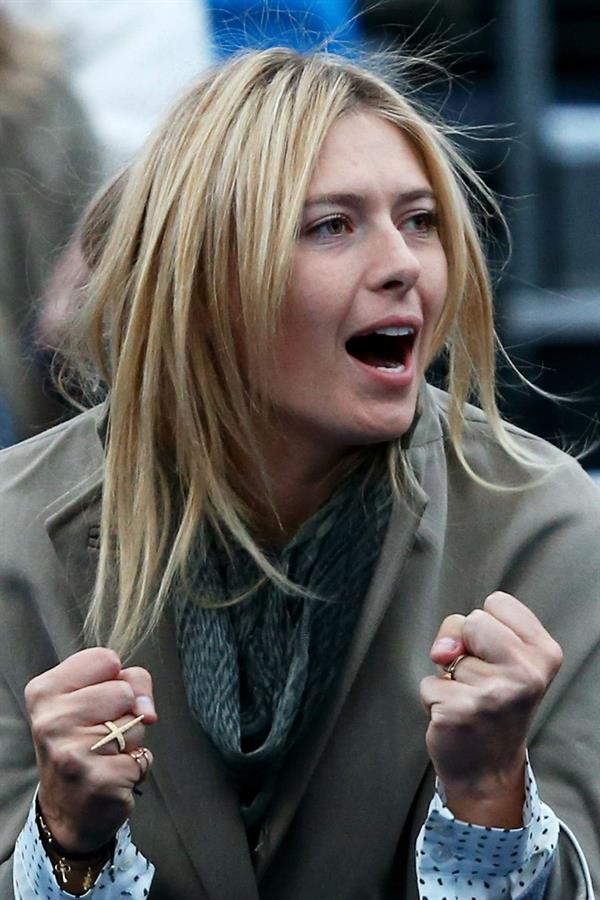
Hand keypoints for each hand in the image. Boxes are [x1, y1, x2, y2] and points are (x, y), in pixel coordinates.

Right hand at [25, 648, 156, 853]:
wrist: (67, 811)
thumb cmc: (83, 743)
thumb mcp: (93, 699)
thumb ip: (128, 682)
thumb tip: (148, 712)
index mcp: (44, 692)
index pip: (106, 659)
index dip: (113, 680)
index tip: (95, 703)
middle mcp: (51, 721)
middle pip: (124, 691)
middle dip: (124, 713)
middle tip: (100, 736)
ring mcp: (72, 752)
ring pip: (137, 724)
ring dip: (132, 741)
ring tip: (105, 755)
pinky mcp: (98, 780)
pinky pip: (143, 757)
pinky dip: (137, 767)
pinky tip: (112, 777)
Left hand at [420, 591, 562, 826]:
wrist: (489, 770)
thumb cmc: (494, 704)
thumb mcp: (500, 659)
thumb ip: (470, 634)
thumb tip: (443, 652)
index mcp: (544, 654)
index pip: (498, 601)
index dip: (486, 627)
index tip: (496, 656)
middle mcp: (526, 674)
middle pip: (471, 620)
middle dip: (464, 646)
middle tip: (479, 679)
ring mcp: (494, 694)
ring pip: (447, 653)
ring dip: (448, 677)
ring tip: (469, 700)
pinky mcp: (462, 712)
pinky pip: (428, 683)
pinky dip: (433, 698)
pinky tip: (455, 717)